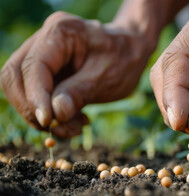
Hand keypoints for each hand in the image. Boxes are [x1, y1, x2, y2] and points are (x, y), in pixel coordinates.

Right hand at [0, 11, 153, 137]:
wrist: (131, 52)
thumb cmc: (124, 59)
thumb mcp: (106, 77)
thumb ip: (79, 93)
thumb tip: (56, 114)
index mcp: (60, 32)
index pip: (33, 66)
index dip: (36, 97)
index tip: (48, 122)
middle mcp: (44, 40)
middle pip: (15, 76)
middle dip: (31, 108)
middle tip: (58, 129)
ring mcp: (43, 55)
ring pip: (21, 88)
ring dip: (41, 116)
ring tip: (73, 128)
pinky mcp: (47, 72)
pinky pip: (36, 95)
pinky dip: (52, 114)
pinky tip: (75, 121)